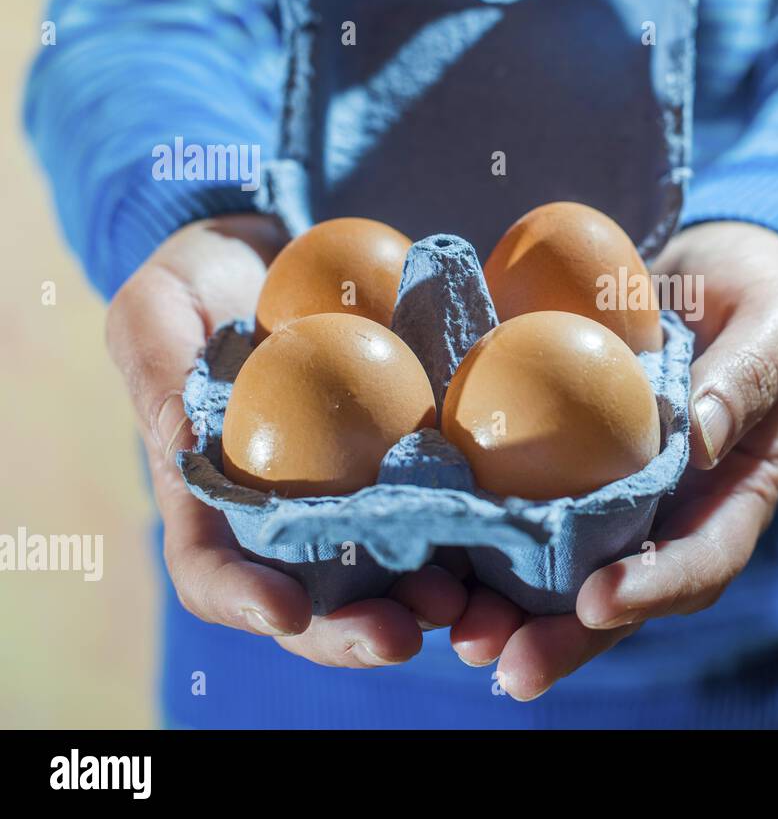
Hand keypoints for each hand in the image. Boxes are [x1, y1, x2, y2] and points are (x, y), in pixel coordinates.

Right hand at [106, 215, 466, 666]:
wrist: (279, 251)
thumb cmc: (200, 278)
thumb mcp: (157, 308)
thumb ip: (158, 369)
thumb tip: (186, 446)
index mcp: (213, 499)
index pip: (213, 572)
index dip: (244, 601)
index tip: (287, 610)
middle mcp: (289, 515)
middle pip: (316, 601)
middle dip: (355, 630)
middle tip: (403, 630)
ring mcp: (358, 495)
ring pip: (393, 577)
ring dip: (431, 604)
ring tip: (470, 605)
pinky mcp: (419, 466)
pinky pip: (452, 508)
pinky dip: (481, 535)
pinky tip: (516, 536)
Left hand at [450, 221, 777, 698]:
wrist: (707, 270)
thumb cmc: (759, 295)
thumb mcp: (775, 323)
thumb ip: (748, 376)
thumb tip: (702, 437)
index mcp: (732, 497)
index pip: (702, 562)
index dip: (653, 590)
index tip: (599, 599)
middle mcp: (669, 515)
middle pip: (621, 594)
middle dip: (565, 637)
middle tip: (507, 664)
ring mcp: (612, 497)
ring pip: (559, 572)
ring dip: (509, 611)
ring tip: (459, 631)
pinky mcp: (560, 466)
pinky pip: (519, 508)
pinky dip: (476, 538)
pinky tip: (428, 552)